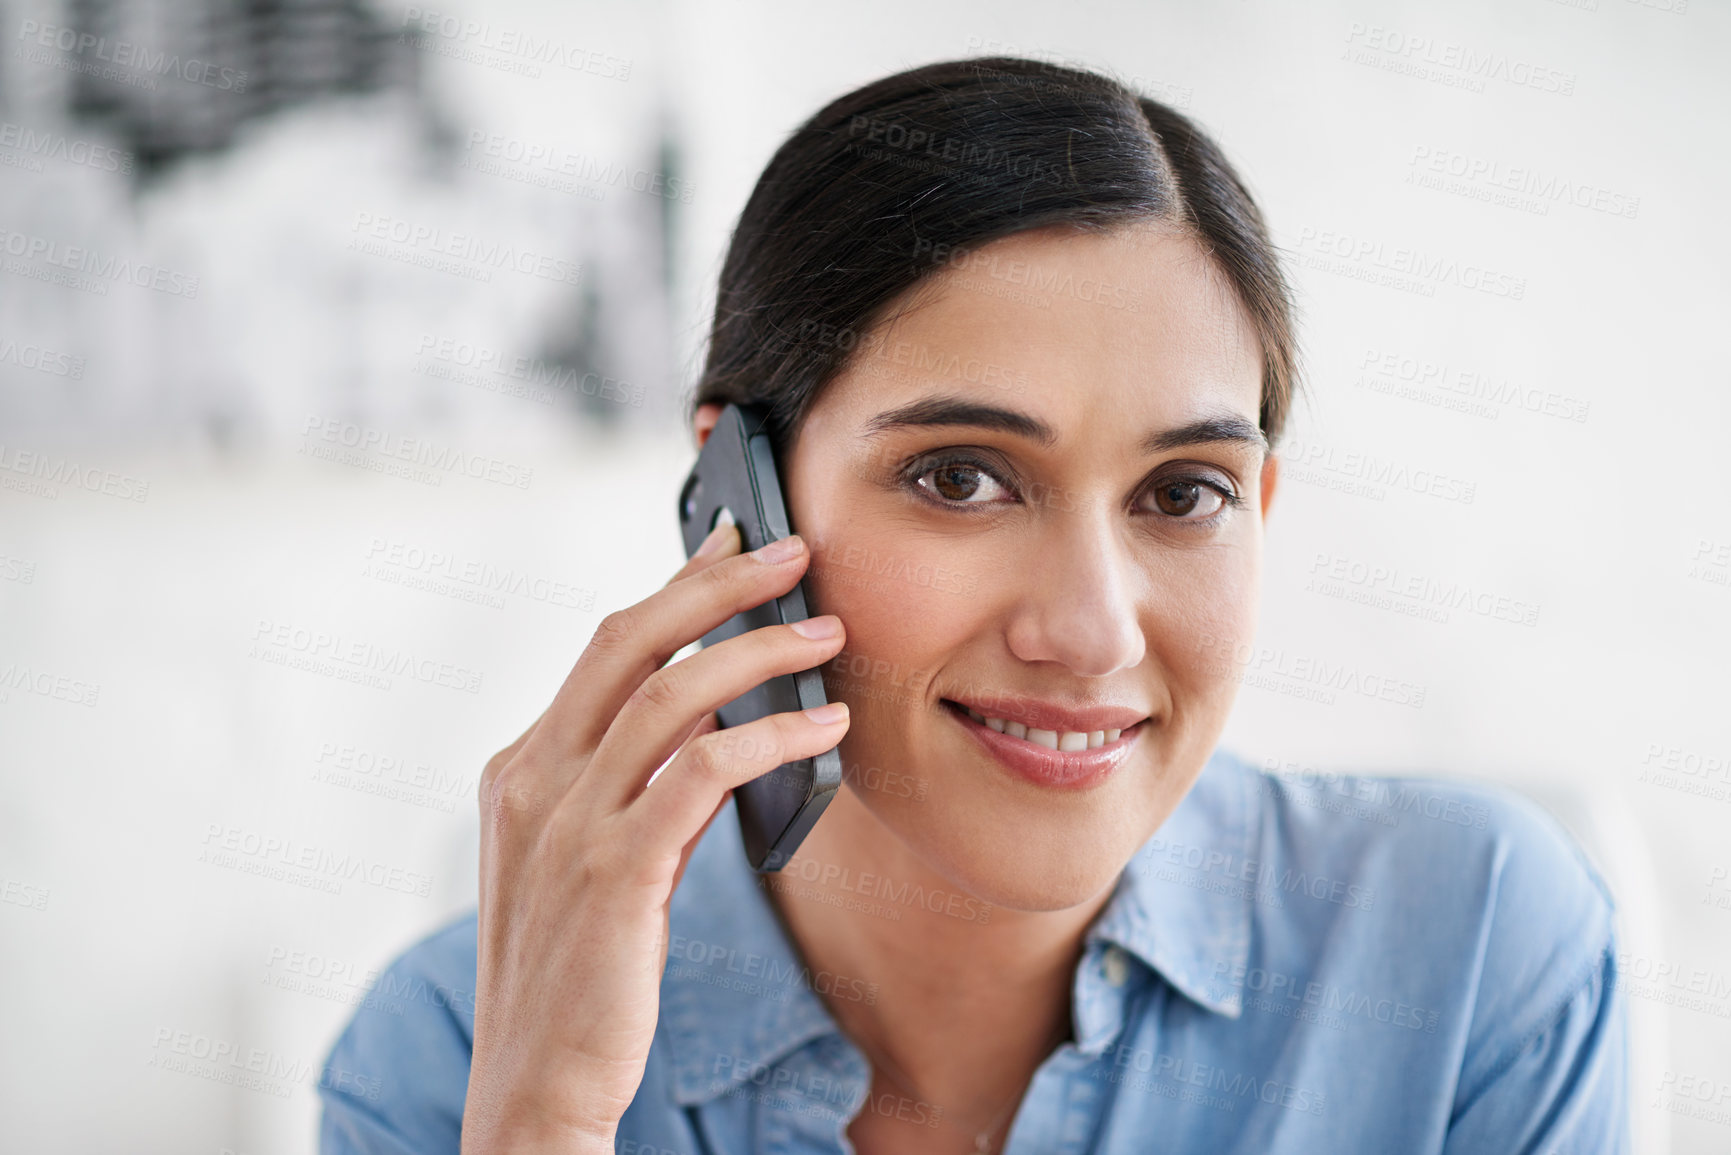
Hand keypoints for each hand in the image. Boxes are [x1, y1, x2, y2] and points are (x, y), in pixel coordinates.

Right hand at [459, 525, 849, 1152]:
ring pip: (673, 692)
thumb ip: (632, 785)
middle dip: (717, 583)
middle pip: (630, 640)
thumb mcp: (586, 860)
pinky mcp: (614, 874)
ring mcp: (567, 825)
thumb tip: (714, 716)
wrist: (532, 1089)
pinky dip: (772, 737)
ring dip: (760, 650)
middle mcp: (533, 781)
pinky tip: (824, 731)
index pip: (605, 647)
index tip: (735, 547)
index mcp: (521, 769)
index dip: (676, 587)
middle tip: (794, 551)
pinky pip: (703, 771)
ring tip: (828, 634)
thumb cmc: (575, 975)